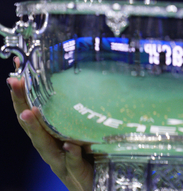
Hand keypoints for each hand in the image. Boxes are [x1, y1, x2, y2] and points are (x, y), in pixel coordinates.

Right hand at [8, 62, 93, 190]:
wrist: (97, 186)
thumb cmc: (89, 158)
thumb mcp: (82, 132)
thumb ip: (78, 116)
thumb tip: (85, 84)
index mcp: (50, 137)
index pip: (31, 112)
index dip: (21, 94)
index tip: (15, 73)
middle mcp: (50, 148)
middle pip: (31, 125)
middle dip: (21, 104)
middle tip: (14, 83)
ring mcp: (60, 162)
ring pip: (45, 145)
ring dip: (36, 128)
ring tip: (29, 112)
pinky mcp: (76, 173)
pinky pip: (72, 163)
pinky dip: (70, 154)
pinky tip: (70, 145)